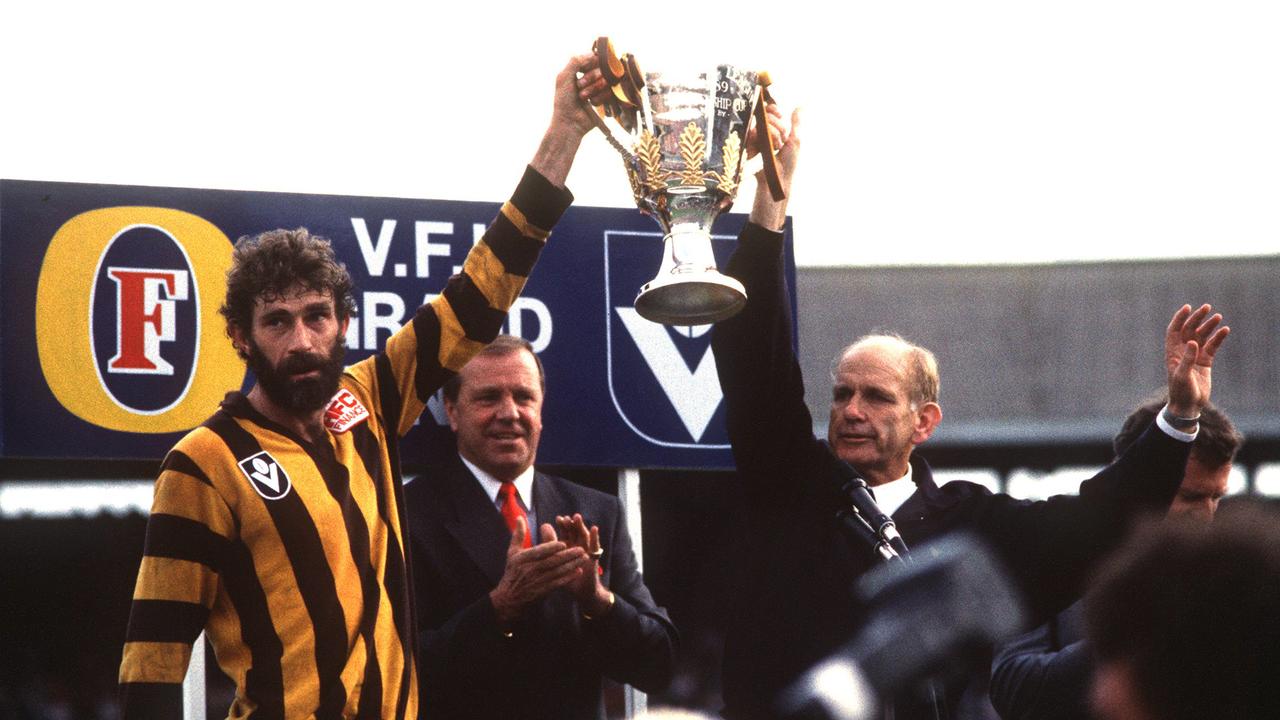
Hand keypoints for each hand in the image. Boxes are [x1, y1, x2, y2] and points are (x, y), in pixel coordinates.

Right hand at [489, 516, 587, 624]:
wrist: (510, 598)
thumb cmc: (512, 572)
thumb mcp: (512, 553)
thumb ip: (518, 534)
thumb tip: (520, 517)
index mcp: (523, 559)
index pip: (539, 552)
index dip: (551, 548)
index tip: (564, 543)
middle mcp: (530, 570)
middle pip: (551, 561)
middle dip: (568, 555)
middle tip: (581, 549)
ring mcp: (537, 581)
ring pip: (557, 572)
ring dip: (572, 565)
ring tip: (584, 558)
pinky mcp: (543, 591)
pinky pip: (557, 583)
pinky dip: (568, 577)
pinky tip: (578, 572)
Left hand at [530, 54, 606, 187]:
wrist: (569, 123)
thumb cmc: (564, 101)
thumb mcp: (564, 77)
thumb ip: (575, 61)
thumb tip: (593, 53)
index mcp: (578, 70)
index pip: (592, 58)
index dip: (591, 62)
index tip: (584, 69)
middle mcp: (589, 78)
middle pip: (601, 68)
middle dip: (590, 78)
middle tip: (579, 87)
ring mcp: (598, 88)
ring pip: (606, 80)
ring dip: (594, 89)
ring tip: (583, 98)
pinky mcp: (605, 99)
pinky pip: (610, 92)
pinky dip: (599, 98)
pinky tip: (591, 104)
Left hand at [555, 513, 611, 614]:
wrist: (580, 592)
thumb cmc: (565, 577)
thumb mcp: (555, 562)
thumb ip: (549, 546)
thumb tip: (542, 528)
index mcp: (568, 547)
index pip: (565, 533)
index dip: (563, 525)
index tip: (558, 519)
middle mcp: (577, 547)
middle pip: (575, 532)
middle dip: (571, 524)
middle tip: (567, 518)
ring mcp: (586, 551)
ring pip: (584, 536)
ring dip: (581, 526)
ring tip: (577, 518)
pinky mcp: (594, 558)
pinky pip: (595, 546)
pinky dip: (595, 537)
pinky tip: (594, 529)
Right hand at [748, 106, 800, 230]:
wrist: (777, 178)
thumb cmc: (787, 163)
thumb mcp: (794, 141)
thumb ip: (795, 123)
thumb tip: (800, 106)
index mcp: (774, 129)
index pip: (770, 112)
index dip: (774, 111)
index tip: (780, 115)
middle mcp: (763, 132)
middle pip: (768, 116)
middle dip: (778, 127)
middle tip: (779, 142)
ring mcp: (755, 138)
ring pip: (763, 124)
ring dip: (774, 136)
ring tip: (774, 148)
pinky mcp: (748, 144)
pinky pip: (754, 132)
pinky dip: (764, 138)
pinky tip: (767, 147)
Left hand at [1165, 304, 1229, 417]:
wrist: (1188, 405)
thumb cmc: (1180, 391)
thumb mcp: (1182, 375)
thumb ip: (1187, 359)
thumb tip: (1193, 342)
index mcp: (1172, 352)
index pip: (1174, 330)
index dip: (1180, 318)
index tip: (1188, 307)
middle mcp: (1182, 351)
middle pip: (1189, 330)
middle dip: (1197, 318)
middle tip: (1206, 307)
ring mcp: (1194, 355)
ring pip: (1202, 336)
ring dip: (1209, 326)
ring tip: (1218, 317)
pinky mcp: (1205, 361)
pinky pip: (1212, 346)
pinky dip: (1218, 338)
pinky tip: (1225, 330)